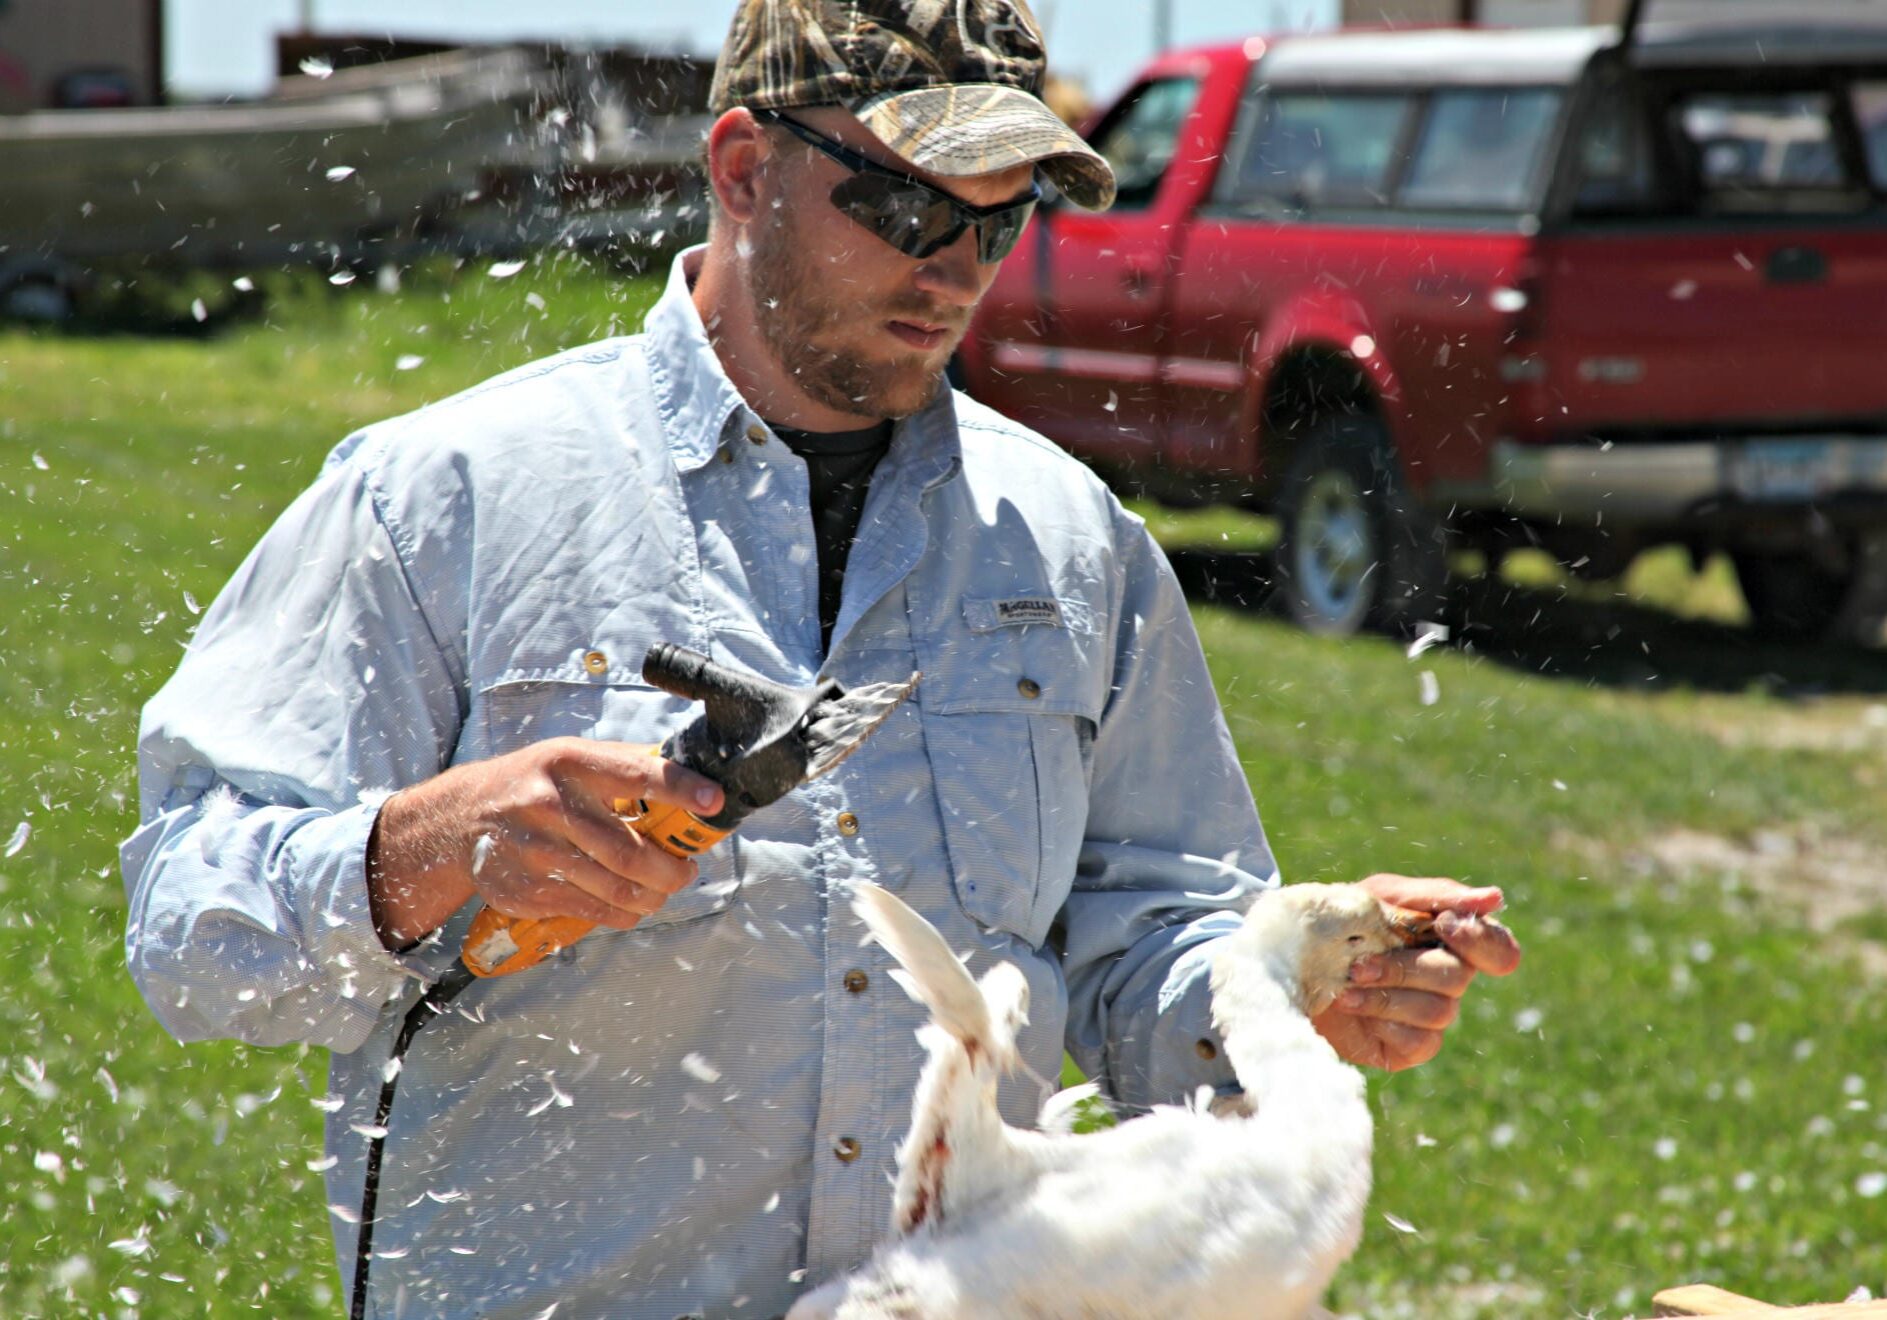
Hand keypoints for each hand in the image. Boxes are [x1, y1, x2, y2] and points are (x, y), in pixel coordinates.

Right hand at [367, 738, 723, 948]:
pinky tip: (632, 904)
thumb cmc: (533, 784)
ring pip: (617, 890)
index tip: (714, 802)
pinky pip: (593, 912)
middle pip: (631, 852)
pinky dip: (625, 914)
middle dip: (673, 870)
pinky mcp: (527, 890)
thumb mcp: (570, 758)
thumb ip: (625, 767)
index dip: (681, 790)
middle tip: (686, 870)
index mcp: (571, 763)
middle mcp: (551, 805)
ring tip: (663, 889)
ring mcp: (536, 852)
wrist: (460, 818)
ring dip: (654, 896)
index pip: (638, 775)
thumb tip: (691, 780)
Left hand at [1311, 874, 1520, 1071]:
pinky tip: (1352, 1009)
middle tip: (1359, 965)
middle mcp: (1445, 979)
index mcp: (1447, 940)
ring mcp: (1428, 1015)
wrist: (1286, 962)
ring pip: (1438, 1011)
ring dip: (1387, 996)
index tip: (1444, 926)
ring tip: (1346, 986)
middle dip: (1405, 968)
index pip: (1497, 948)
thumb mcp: (1378, 896)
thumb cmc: (1336, 922)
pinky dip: (1385, 1023)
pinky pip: (1420, 1041)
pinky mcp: (1407, 1047)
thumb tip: (1494, 898)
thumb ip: (1433, 895)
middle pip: (1458, 978)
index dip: (1481, 942)